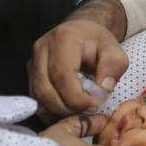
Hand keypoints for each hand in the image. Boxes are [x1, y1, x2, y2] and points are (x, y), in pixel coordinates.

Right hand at [30, 0, 128, 119]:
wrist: (81, 33)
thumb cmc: (97, 42)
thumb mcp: (114, 49)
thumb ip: (113, 66)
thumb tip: (102, 89)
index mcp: (63, 38)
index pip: (62, 74)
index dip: (77, 97)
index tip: (94, 105)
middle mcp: (42, 49)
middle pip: (46, 89)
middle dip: (67, 108)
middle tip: (87, 112)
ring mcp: (32, 62)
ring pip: (38, 97)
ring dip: (58, 112)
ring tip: (79, 112)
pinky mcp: (30, 74)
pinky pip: (36, 99)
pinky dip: (51, 111)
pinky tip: (68, 112)